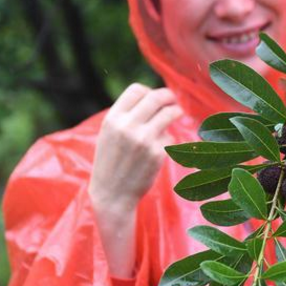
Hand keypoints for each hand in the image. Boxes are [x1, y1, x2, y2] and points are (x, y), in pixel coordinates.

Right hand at [89, 84, 183, 210]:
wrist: (111, 195)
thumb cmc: (111, 162)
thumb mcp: (109, 134)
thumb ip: (126, 116)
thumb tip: (152, 97)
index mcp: (113, 119)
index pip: (136, 89)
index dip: (148, 92)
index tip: (153, 99)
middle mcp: (127, 126)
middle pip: (156, 97)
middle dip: (168, 96)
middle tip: (173, 101)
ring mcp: (144, 139)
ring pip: (169, 113)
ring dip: (176, 112)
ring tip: (176, 114)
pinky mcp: (157, 153)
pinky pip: (171, 137)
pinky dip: (169, 139)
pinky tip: (161, 147)